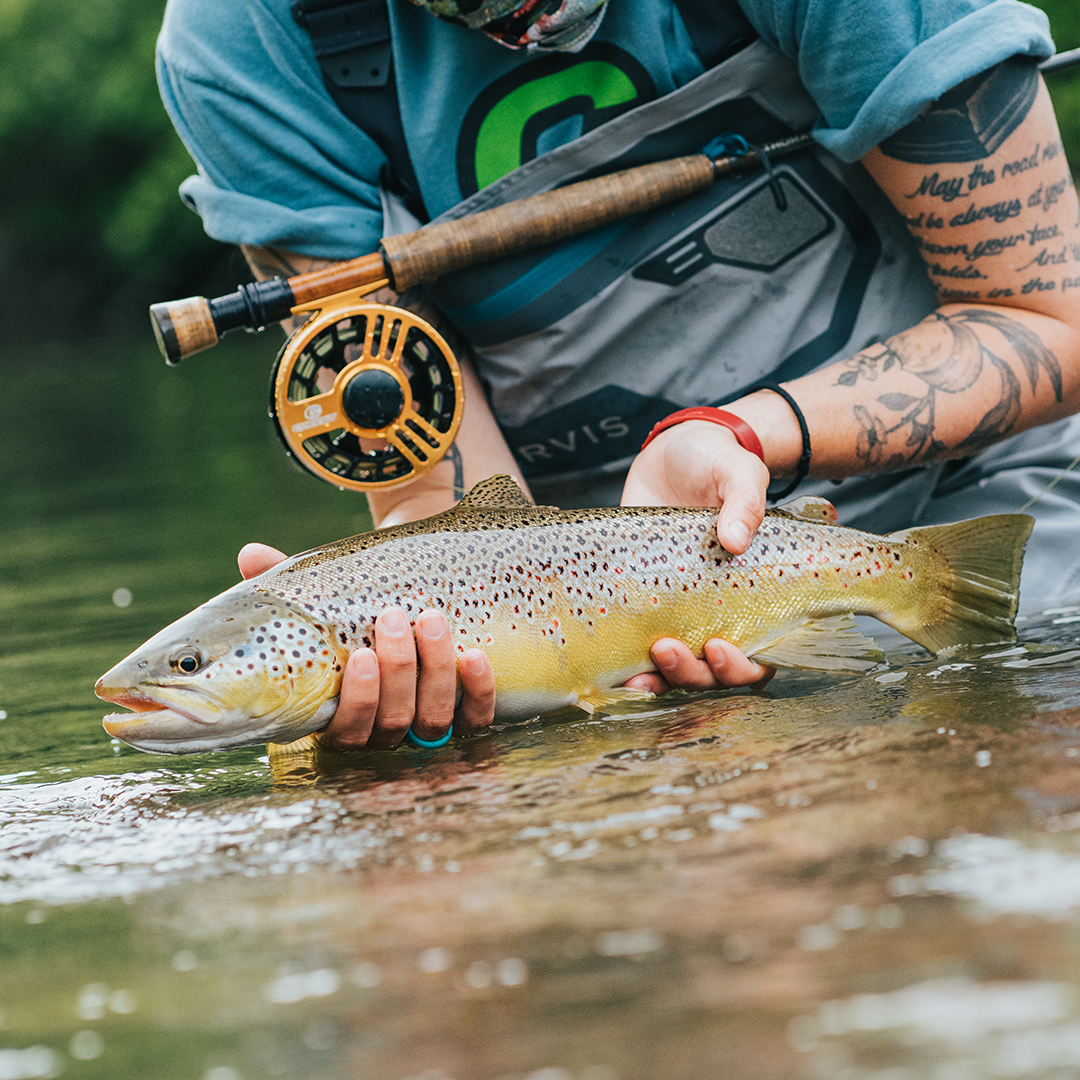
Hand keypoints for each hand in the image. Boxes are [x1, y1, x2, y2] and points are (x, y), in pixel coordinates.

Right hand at [238, 544, 495, 748]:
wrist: (412, 590)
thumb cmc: (354, 603)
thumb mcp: (321, 595)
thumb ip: (283, 584)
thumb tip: (249, 556)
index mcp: (341, 715)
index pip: (346, 731)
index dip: (357, 700)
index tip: (360, 656)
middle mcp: (385, 729)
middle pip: (392, 723)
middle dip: (397, 672)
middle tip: (396, 618)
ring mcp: (428, 723)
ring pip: (433, 720)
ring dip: (434, 671)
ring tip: (432, 620)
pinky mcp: (469, 711)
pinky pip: (476, 718)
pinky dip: (477, 691)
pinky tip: (474, 657)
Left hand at [620, 421, 774, 691]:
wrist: (675, 450)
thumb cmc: (717, 463)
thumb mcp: (739, 472)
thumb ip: (745, 501)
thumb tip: (736, 539)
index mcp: (749, 593)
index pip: (758, 654)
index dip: (742, 666)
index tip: (721, 645)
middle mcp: (712, 610)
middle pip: (710, 671)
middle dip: (693, 673)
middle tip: (668, 649)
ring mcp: (671, 609)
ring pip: (672, 668)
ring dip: (658, 678)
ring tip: (639, 673)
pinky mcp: (635, 599)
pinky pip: (632, 645)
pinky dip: (625, 663)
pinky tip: (614, 668)